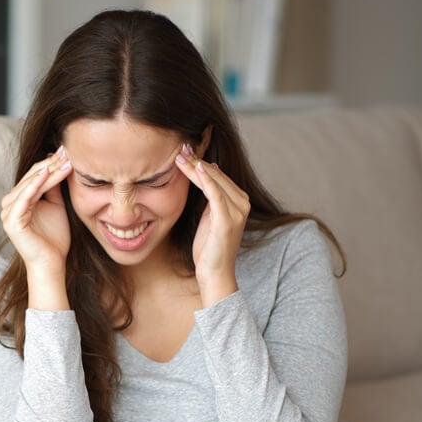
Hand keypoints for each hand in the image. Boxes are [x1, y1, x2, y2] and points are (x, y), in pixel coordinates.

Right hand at [0, 146, 73, 275]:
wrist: (52, 263)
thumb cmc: (54, 238)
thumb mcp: (55, 206)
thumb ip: (53, 187)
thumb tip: (57, 164)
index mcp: (19, 201)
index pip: (34, 176)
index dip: (50, 163)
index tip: (67, 152)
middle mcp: (10, 205)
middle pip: (30, 178)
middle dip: (50, 164)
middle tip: (66, 153)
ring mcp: (8, 213)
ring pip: (28, 185)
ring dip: (46, 171)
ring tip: (63, 161)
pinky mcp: (11, 222)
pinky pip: (23, 198)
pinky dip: (34, 185)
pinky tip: (47, 173)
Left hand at [175, 143, 249, 304]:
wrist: (214, 272)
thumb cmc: (209, 247)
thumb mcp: (209, 217)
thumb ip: (210, 198)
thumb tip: (204, 174)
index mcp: (239, 201)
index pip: (218, 175)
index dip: (200, 162)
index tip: (184, 151)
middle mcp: (242, 203)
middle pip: (216, 175)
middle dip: (197, 161)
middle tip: (180, 148)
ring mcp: (237, 211)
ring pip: (215, 181)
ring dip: (196, 167)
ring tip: (180, 156)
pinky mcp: (228, 219)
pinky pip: (215, 194)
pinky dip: (206, 179)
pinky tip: (196, 168)